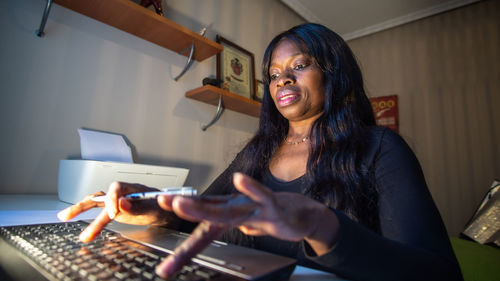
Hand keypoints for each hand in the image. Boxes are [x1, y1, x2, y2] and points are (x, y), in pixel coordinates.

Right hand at [57, 182, 171, 242]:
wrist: (166, 212)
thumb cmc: (162, 206)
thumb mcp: (154, 207)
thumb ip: (138, 206)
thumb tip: (121, 203)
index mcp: (133, 188)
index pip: (116, 188)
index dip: (112, 199)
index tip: (113, 213)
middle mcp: (122, 193)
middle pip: (100, 195)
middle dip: (84, 204)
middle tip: (69, 214)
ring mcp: (117, 202)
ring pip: (96, 203)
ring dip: (80, 210)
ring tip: (64, 217)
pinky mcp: (115, 211)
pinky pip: (100, 213)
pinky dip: (90, 219)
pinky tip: (80, 225)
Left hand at [154, 172, 338, 278]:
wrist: (301, 213)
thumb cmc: (270, 216)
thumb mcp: (242, 225)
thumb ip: (225, 226)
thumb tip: (206, 231)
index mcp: (228, 215)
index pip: (202, 229)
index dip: (184, 247)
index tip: (165, 268)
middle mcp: (237, 208)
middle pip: (208, 213)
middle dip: (184, 210)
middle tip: (163, 203)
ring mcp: (253, 207)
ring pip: (226, 209)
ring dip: (202, 207)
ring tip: (180, 202)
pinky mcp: (274, 208)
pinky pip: (263, 197)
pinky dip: (252, 188)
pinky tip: (240, 180)